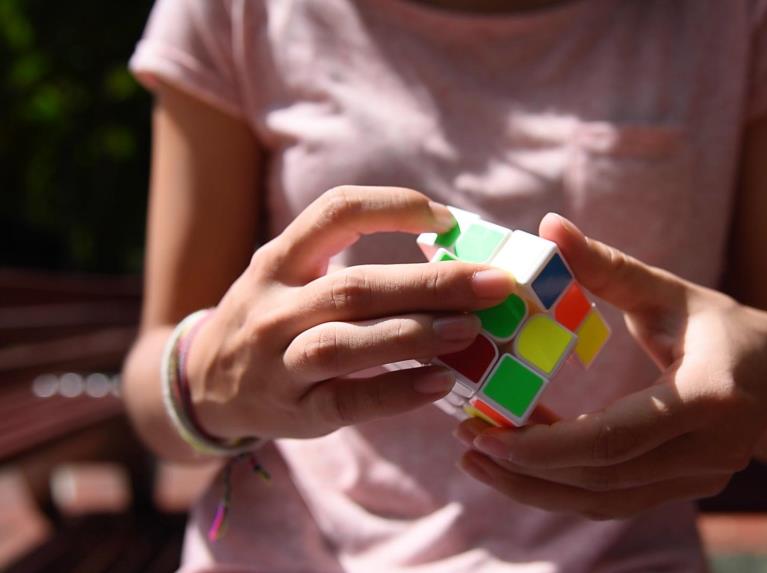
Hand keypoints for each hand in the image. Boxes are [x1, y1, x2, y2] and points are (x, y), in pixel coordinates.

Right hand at [187, 186, 514, 439]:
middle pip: (356, 286)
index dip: (394, 207)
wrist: (204, 384)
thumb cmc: (270, 318)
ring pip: (345, 343)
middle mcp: (274, 306)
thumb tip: (450, 257)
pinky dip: (396, 393)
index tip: (446, 220)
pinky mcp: (294, 410)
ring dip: (413, 334)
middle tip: (493, 283)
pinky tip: (439, 384)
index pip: (335, 213)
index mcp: (279, 260)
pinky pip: (348, 400)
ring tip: (471, 330)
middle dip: (430, 283)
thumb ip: (347, 264)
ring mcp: (278, 361)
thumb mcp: (289, 277)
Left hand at [454, 213, 766, 518]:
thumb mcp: (667, 290)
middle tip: (468, 443)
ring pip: (602, 501)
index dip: (545, 444)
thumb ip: (607, 266)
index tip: (485, 431)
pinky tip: (521, 462)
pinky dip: (562, 486)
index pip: (616, 438)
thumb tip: (549, 225)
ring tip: (479, 461)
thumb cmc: (721, 324)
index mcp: (710, 397)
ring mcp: (701, 479)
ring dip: (535, 487)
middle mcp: (711, 451)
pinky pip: (613, 500)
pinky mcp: (684, 490)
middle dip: (526, 468)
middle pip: (602, 478)